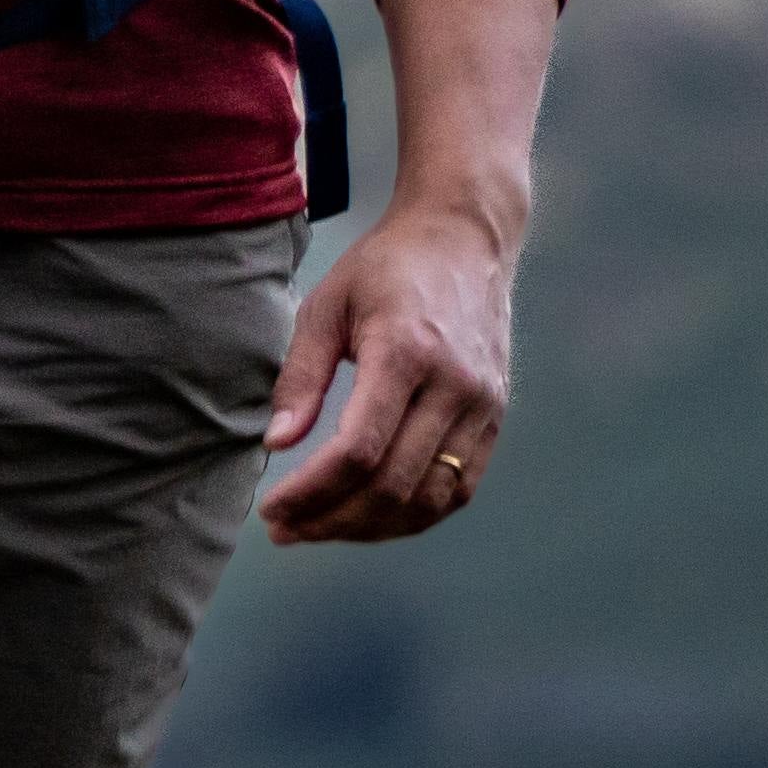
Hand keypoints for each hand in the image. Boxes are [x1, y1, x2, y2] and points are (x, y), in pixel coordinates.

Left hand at [261, 196, 515, 544]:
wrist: (464, 238)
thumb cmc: (387, 267)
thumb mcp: (326, 306)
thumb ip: (300, 377)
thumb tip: (276, 443)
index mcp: (405, 352)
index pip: (359, 450)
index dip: (311, 492)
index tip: (271, 510)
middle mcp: (454, 386)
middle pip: (393, 484)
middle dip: (332, 519)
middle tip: (285, 528)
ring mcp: (483, 405)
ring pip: (430, 499)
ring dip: (371, 527)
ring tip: (321, 528)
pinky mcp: (496, 417)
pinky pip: (459, 488)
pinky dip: (414, 515)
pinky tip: (372, 517)